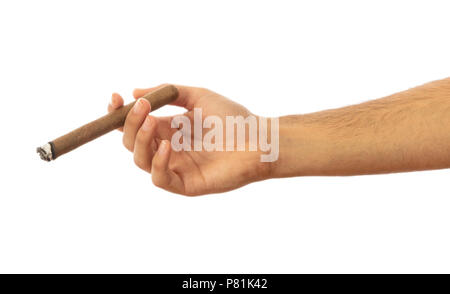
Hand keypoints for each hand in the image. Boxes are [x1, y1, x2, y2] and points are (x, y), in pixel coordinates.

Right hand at [108, 85, 270, 195]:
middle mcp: (168, 148)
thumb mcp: (198, 96)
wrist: (258, 139)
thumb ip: (169, 92)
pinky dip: (158, 162)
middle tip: (141, 107)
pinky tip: (168, 145)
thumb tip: (135, 91)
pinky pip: (160, 178)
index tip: (115, 98)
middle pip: (132, 141)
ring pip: (140, 159)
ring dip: (140, 140)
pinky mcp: (185, 184)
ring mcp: (176, 167)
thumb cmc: (233, 118)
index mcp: (168, 129)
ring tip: (151, 121)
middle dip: (130, 123)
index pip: (134, 124)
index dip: (120, 113)